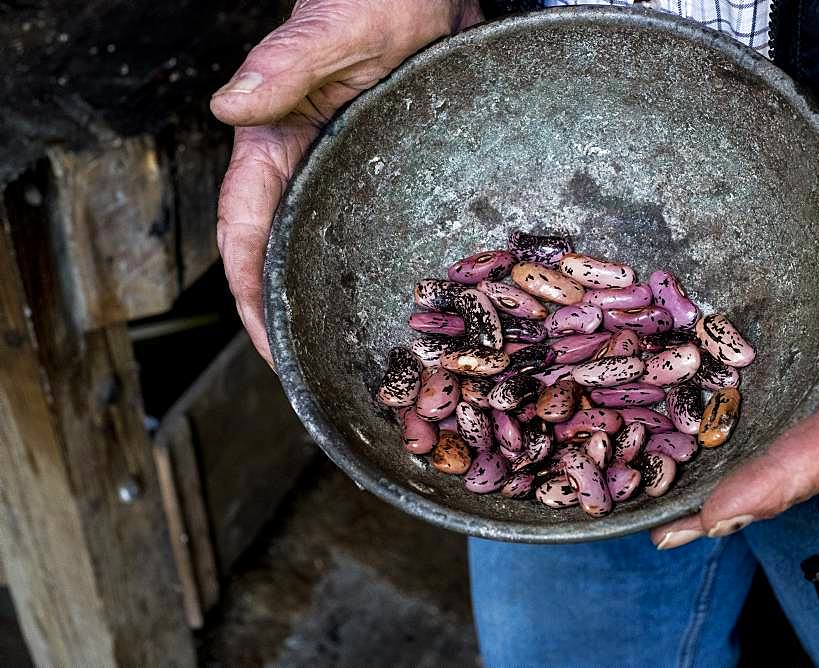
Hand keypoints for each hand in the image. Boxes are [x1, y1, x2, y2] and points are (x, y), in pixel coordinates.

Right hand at [212, 0, 482, 363]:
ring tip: (351, 361)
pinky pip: (365, 236)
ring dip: (325, 305)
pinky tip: (397, 309)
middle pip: (278, 257)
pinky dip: (368, 275)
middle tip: (313, 376)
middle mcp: (300, 170)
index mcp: (272, 142)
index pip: (245, 231)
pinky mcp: (377, 179)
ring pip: (319, 254)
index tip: (270, 344)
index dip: (250, 293)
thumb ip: (284, 63)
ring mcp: (338, 178)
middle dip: (287, 318)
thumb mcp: (333, 31)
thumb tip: (229, 107)